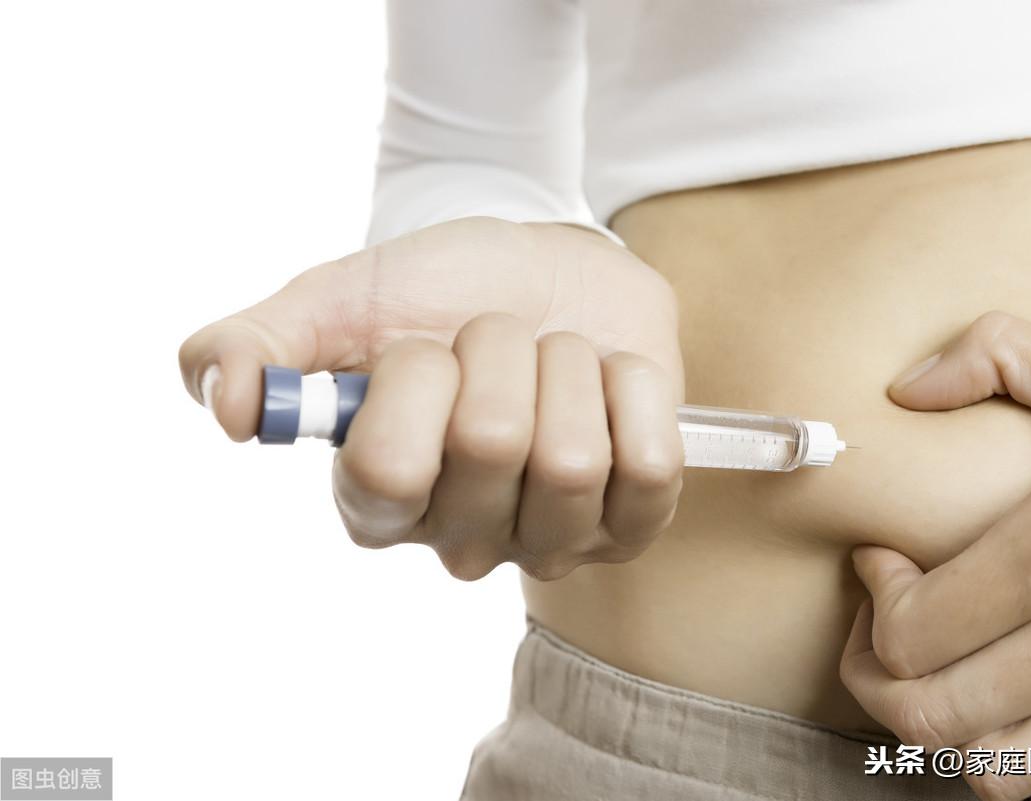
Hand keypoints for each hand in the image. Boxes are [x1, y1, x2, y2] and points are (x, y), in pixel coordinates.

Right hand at [178, 217, 684, 579]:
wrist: (548, 270)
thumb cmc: (443, 294)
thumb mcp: (340, 301)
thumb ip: (255, 346)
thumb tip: (228, 408)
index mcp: (376, 499)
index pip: (386, 470)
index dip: (415, 382)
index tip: (423, 345)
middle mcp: (459, 538)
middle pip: (492, 446)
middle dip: (499, 351)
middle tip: (497, 340)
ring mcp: (549, 540)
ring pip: (573, 459)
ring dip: (566, 369)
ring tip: (552, 360)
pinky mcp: (630, 522)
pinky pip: (649, 466)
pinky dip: (634, 394)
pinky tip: (609, 382)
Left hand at [840, 312, 1030, 800]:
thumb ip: (999, 357)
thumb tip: (906, 388)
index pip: (915, 629)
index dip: (873, 603)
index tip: (882, 565)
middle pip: (937, 715)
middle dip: (879, 678)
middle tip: (881, 634)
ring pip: (1001, 772)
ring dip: (950, 731)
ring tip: (946, 674)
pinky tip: (1026, 709)